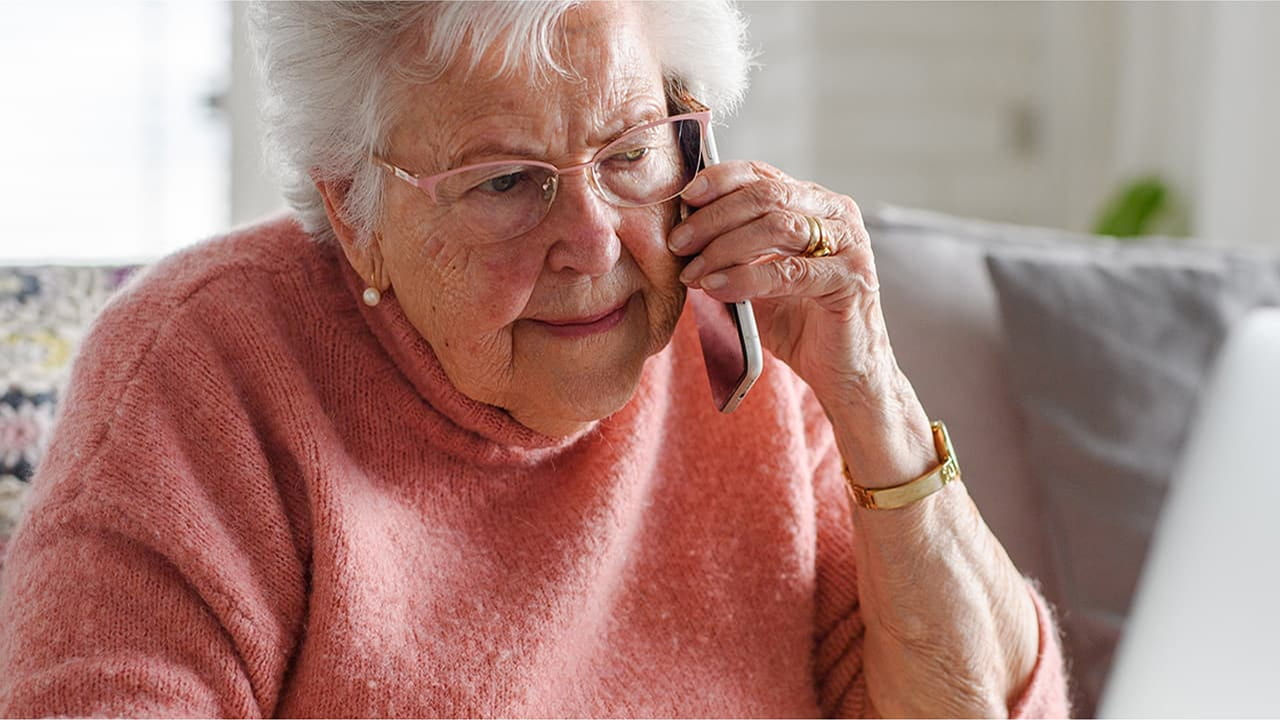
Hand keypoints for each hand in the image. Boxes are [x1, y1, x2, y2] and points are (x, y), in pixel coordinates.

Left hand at [668, 161, 931, 474]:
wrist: (843, 372)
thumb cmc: (798, 323)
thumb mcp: (756, 278)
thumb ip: (731, 251)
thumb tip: (681, 233)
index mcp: (814, 202)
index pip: (763, 174)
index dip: (721, 180)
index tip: (685, 197)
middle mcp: (836, 213)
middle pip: (767, 195)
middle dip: (714, 218)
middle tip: (679, 243)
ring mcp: (849, 244)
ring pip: (778, 226)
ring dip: (726, 247)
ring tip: (694, 271)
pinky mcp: (853, 279)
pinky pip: (791, 272)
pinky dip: (747, 278)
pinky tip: (718, 288)